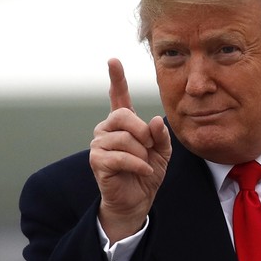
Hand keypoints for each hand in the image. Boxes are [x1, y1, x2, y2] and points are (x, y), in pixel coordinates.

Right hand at [89, 58, 171, 242]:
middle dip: (142, 132)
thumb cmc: (147, 172)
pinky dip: (138, 164)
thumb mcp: (163, 152)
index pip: (118, 96)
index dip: (117, 78)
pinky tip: (144, 170)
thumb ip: (161, 135)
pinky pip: (121, 156)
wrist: (137, 200)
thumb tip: (154, 121)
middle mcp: (107, 129)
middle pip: (123, 116)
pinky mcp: (97, 161)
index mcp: (123, 123)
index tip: (113, 60)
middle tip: (149, 147)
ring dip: (141, 153)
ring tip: (144, 163)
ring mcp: (99, 144)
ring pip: (124, 138)